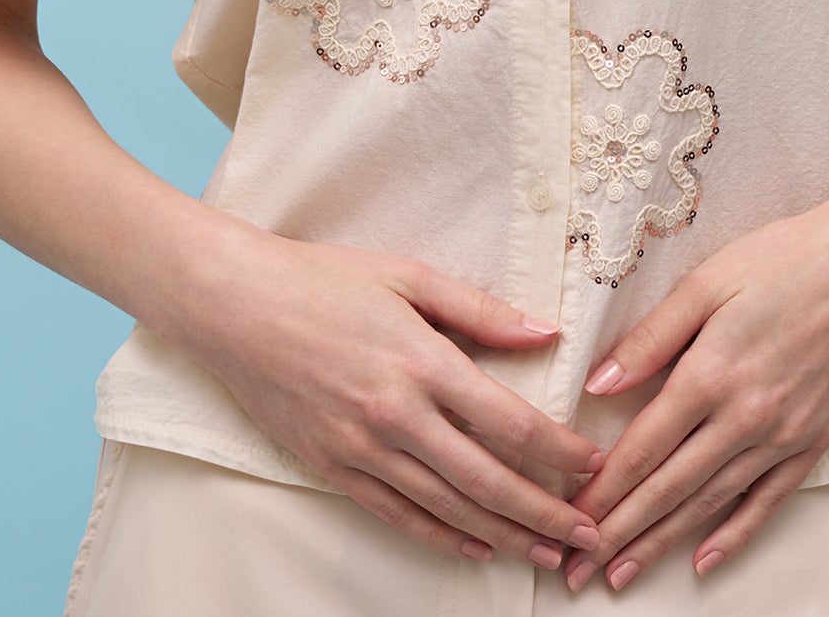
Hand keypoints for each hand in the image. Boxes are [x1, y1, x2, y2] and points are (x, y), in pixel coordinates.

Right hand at [177, 220, 606, 572]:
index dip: (560, 452)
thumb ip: (480, 310)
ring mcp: (361, 449)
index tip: (594, 465)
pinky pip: (397, 515)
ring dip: (504, 536)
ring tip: (547, 554)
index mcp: (422, 361)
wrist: (233, 306)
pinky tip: (476, 549)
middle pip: (488, 480)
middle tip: (591, 536)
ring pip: (448, 509)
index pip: (510, 422)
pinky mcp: (332, 468)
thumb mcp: (407, 275)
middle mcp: (396, 415)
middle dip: (546, 513)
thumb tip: (544, 331)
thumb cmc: (321, 279)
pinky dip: (441, 538)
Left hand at [561, 183, 828, 590]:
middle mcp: (744, 417)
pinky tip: (704, 561)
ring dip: (662, 543)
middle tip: (579, 569)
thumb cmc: (783, 260)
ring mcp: (782, 437)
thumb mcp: (706, 282)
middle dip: (619, 533)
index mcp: (710, 374)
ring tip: (622, 574)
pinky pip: (767, 502)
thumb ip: (651, 338)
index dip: (602, 491)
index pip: (642, 449)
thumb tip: (598, 384)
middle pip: (669, 488)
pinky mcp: (813, 443)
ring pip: (710, 504)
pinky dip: (733, 536)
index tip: (571, 520)